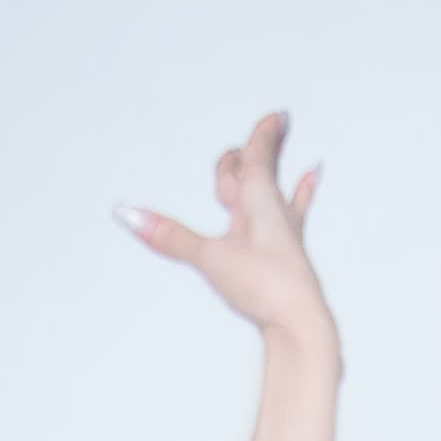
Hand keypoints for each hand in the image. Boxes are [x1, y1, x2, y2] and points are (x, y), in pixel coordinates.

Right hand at [115, 109, 330, 341]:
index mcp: (260, 201)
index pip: (259, 158)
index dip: (264, 136)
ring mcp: (284, 234)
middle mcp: (275, 212)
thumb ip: (169, 236)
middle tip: (275, 124)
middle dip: (263, 149)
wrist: (300, 324)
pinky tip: (312, 185)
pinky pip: (293, 217)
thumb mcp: (210, 259)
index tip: (277, 115)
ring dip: (279, 173)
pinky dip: (301, 197)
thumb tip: (128, 215)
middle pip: (265, 170)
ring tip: (297, 154)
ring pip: (278, 193)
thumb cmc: (264, 287)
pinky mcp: (287, 256)